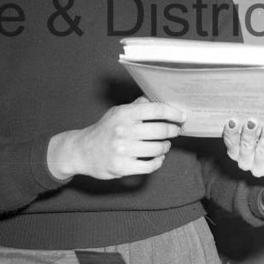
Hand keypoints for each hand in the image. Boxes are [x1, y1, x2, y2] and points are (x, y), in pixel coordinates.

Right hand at [47, 97, 184, 179]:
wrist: (81, 151)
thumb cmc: (104, 129)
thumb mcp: (117, 112)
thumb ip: (137, 105)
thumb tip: (158, 96)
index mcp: (124, 114)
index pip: (155, 109)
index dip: (173, 113)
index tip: (182, 116)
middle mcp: (124, 131)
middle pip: (161, 130)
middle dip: (172, 131)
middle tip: (175, 131)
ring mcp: (123, 150)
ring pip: (158, 149)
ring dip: (165, 147)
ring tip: (164, 145)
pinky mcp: (122, 167)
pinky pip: (150, 166)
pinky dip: (158, 161)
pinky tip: (157, 157)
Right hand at [223, 119, 263, 176]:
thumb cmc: (260, 135)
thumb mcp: (251, 131)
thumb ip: (246, 123)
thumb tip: (244, 104)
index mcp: (235, 151)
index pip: (230, 141)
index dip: (231, 132)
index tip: (232, 120)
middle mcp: (244, 161)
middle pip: (246, 147)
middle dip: (249, 134)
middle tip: (252, 121)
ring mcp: (258, 167)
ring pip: (261, 152)